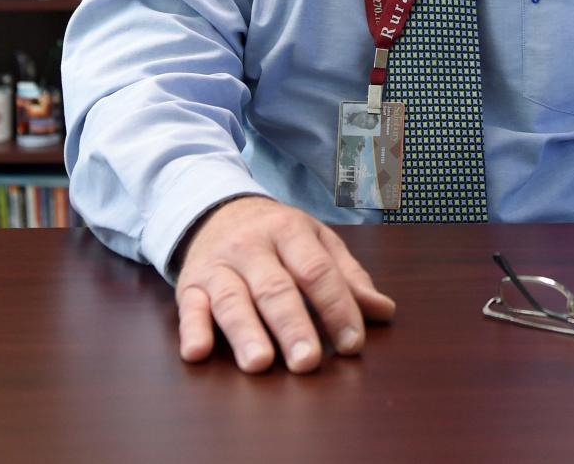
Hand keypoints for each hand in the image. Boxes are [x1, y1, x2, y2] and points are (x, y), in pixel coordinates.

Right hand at [174, 196, 395, 373]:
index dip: (336, 306)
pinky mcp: (190, 284)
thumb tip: (384, 311)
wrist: (218, 210)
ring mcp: (219, 265)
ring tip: (260, 363)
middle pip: (275, 287)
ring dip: (245, 332)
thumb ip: (348, 276)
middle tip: (308, 362)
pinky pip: (189, 306)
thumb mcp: (316, 242)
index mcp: (290, 231)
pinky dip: (192, 329)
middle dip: (292, 325)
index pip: (316, 270)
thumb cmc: (277, 236)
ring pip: (233, 299)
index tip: (353, 343)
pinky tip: (198, 352)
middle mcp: (253, 246)